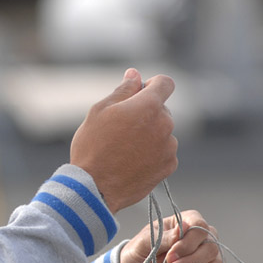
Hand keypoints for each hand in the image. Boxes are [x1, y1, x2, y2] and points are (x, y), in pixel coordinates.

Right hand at [70, 69, 177, 213]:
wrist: (95, 188)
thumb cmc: (93, 146)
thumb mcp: (100, 110)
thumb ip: (123, 90)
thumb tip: (134, 75)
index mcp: (149, 106)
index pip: (165, 83)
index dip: (153, 84)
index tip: (141, 92)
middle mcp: (165, 124)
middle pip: (162, 110)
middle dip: (146, 113)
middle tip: (121, 128)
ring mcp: (169, 147)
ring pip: (163, 132)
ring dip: (150, 134)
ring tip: (124, 149)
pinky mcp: (168, 166)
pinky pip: (164, 152)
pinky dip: (152, 153)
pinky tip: (132, 161)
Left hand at [119, 210, 241, 262]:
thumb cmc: (141, 250)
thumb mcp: (145, 241)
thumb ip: (164, 236)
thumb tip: (184, 228)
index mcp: (188, 222)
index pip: (199, 227)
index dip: (187, 243)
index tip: (170, 255)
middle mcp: (202, 239)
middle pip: (210, 249)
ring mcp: (207, 260)